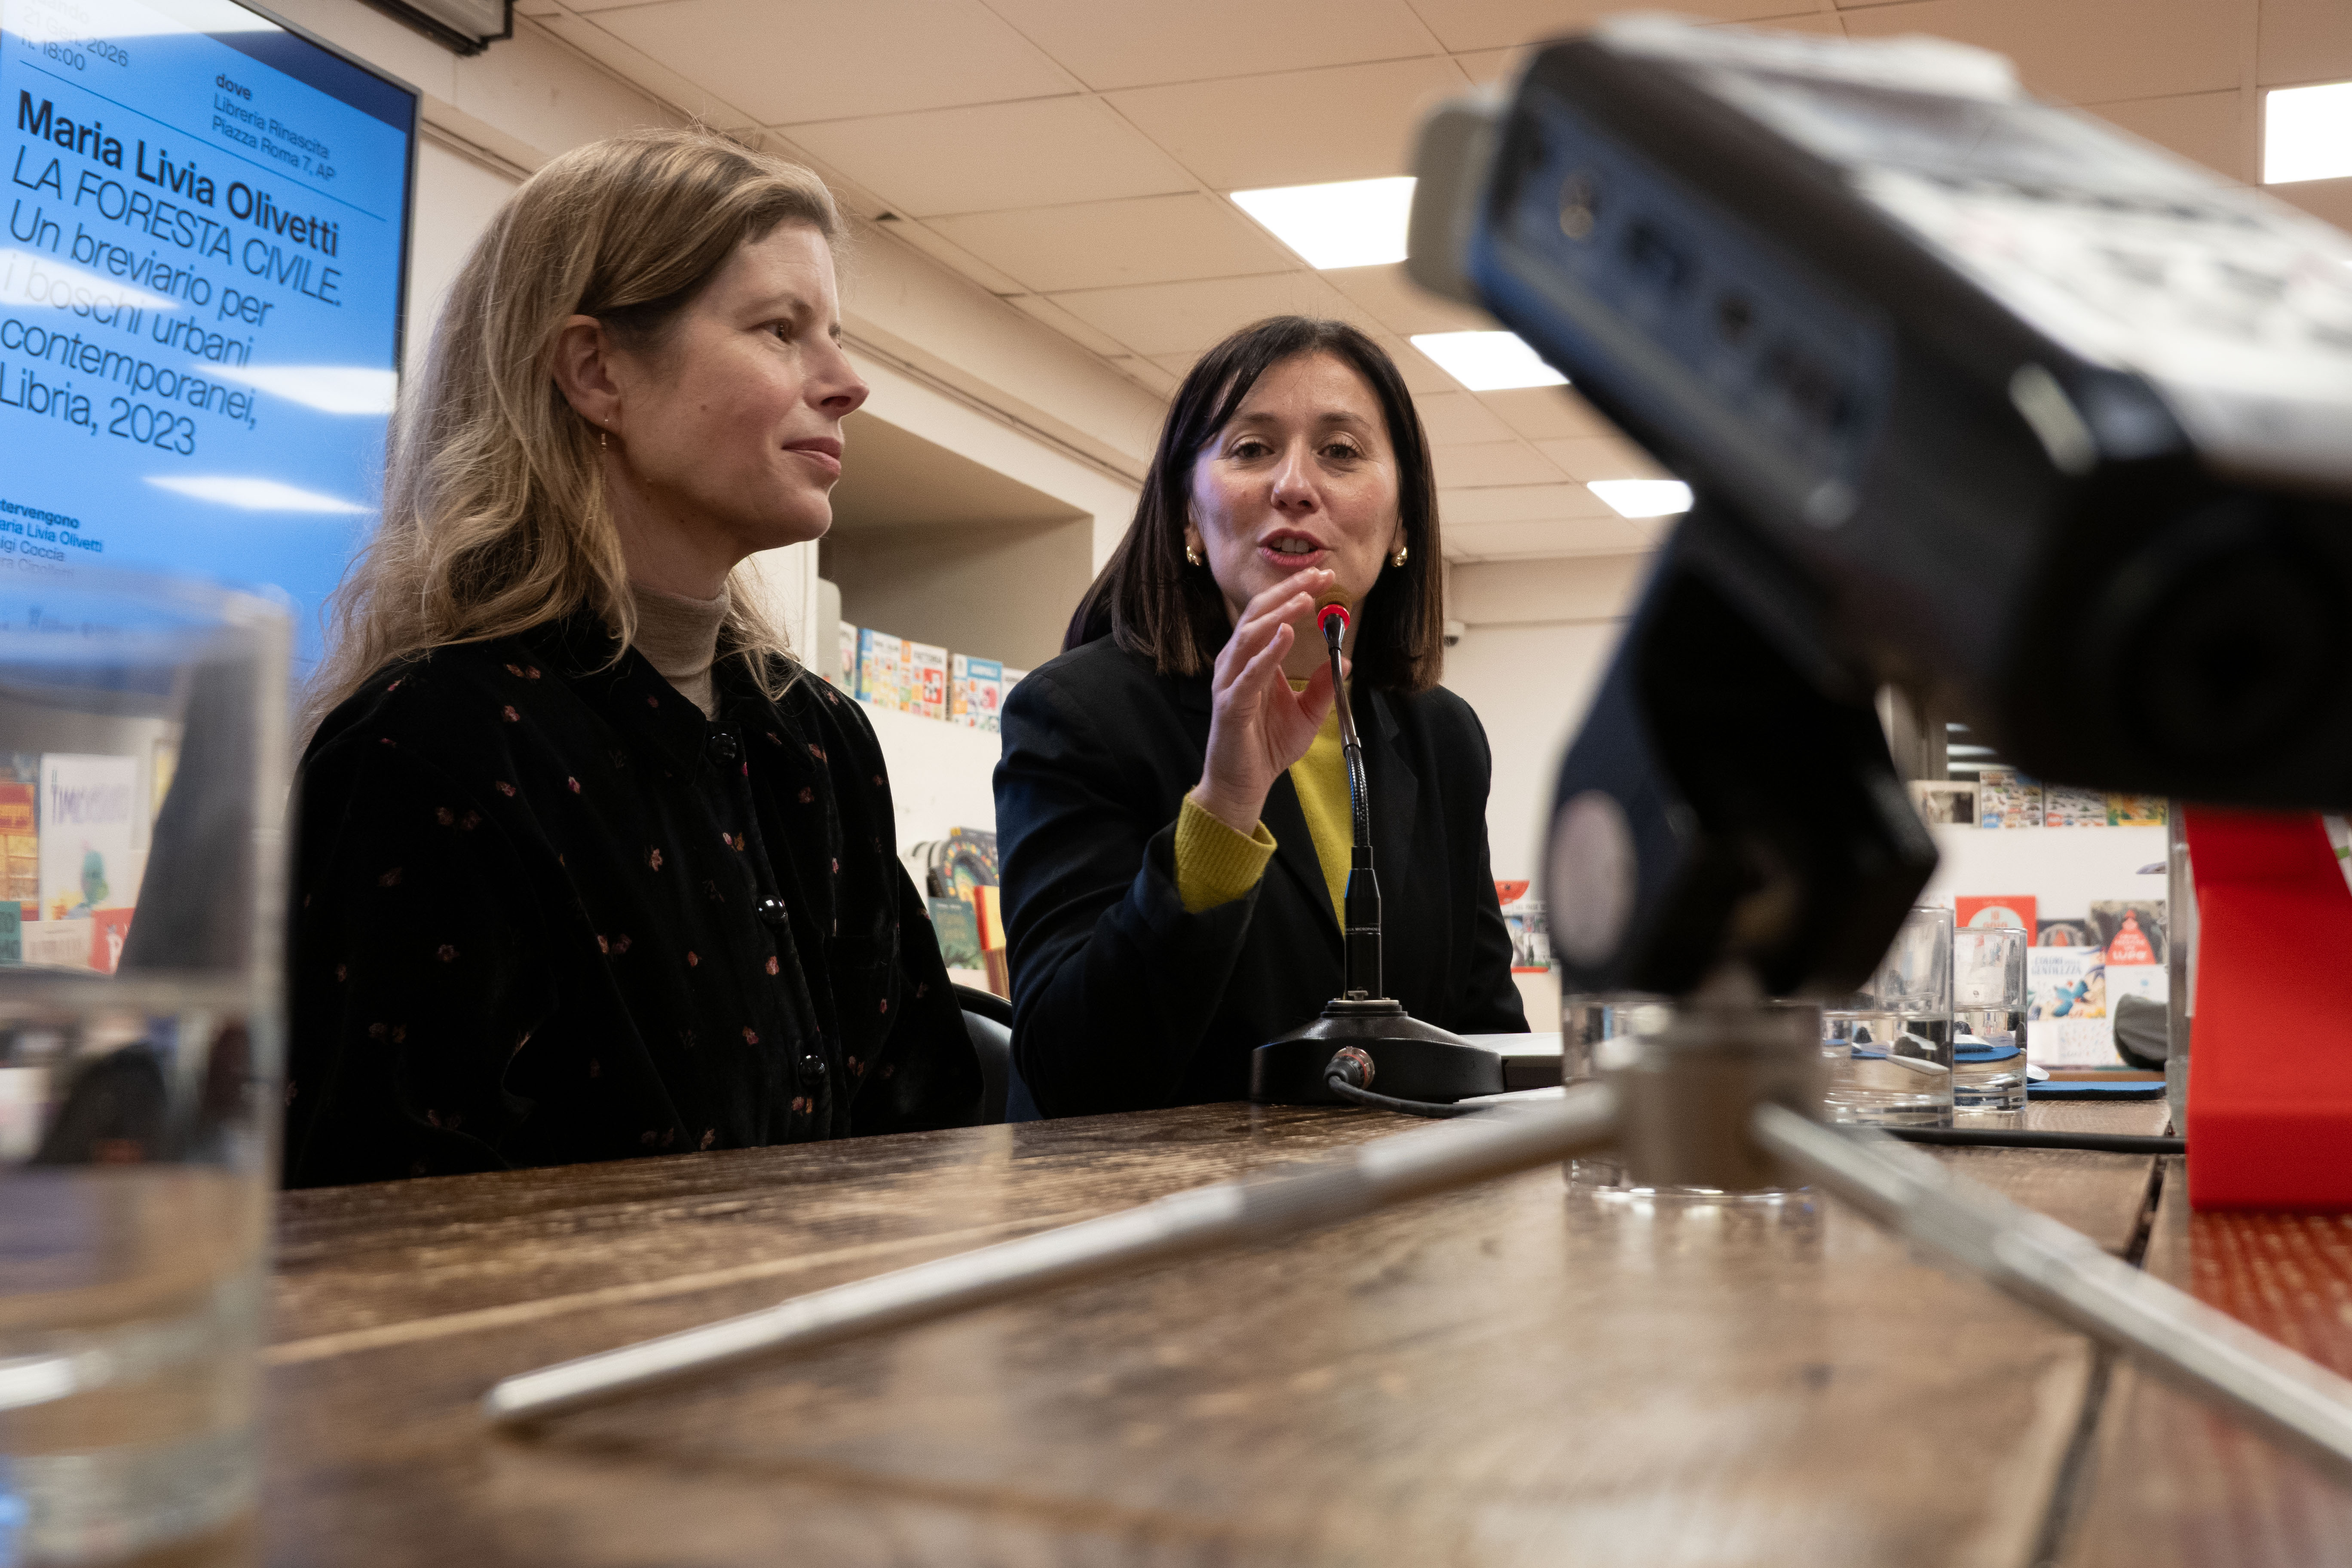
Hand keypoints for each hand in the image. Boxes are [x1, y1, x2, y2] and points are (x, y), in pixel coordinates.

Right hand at [1189, 567, 1344, 834]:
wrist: (1243, 784)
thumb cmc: (1268, 747)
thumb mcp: (1307, 713)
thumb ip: (1323, 686)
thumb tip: (1346, 662)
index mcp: (1254, 660)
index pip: (1273, 614)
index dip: (1297, 592)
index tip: (1326, 576)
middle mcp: (1238, 663)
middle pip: (1260, 614)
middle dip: (1290, 592)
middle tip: (1320, 575)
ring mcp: (1231, 682)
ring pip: (1251, 635)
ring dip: (1279, 613)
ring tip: (1305, 598)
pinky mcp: (1230, 704)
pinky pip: (1249, 673)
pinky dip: (1267, 651)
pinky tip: (1285, 634)